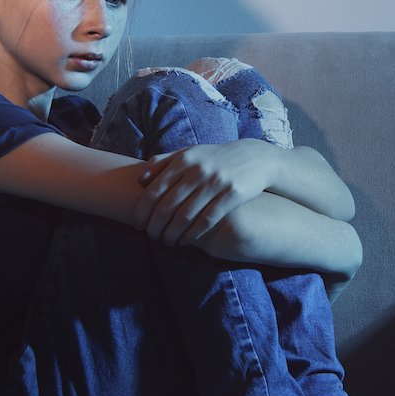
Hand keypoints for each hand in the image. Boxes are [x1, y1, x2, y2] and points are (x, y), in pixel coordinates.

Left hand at [133, 139, 277, 245]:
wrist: (255, 158)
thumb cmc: (215, 158)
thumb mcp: (189, 153)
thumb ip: (163, 162)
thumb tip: (140, 181)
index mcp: (183, 160)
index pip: (154, 191)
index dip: (142, 212)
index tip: (139, 226)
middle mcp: (197, 171)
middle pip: (167, 206)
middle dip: (156, 227)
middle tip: (152, 238)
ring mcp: (215, 183)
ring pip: (185, 216)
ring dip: (172, 234)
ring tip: (167, 242)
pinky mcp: (232, 194)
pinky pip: (207, 220)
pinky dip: (193, 234)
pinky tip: (186, 241)